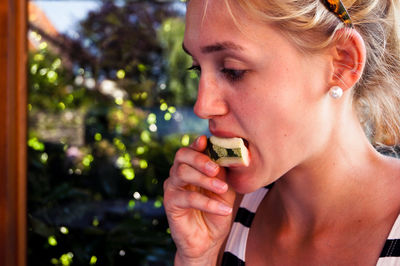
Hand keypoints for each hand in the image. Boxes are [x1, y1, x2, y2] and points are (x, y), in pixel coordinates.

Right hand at [163, 135, 235, 264]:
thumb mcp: (225, 190)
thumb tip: (228, 155)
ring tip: (223, 189)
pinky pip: (188, 198)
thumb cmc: (216, 212)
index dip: (198, 143)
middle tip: (216, 168)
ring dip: (205, 180)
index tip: (208, 141)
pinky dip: (208, 202)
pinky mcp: (170, 204)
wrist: (208, 240)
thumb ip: (223, 173)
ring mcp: (172, 187)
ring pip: (182, 173)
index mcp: (191, 166)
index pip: (191, 148)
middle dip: (200, 158)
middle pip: (181, 155)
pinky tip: (224, 210)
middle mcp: (178, 173)